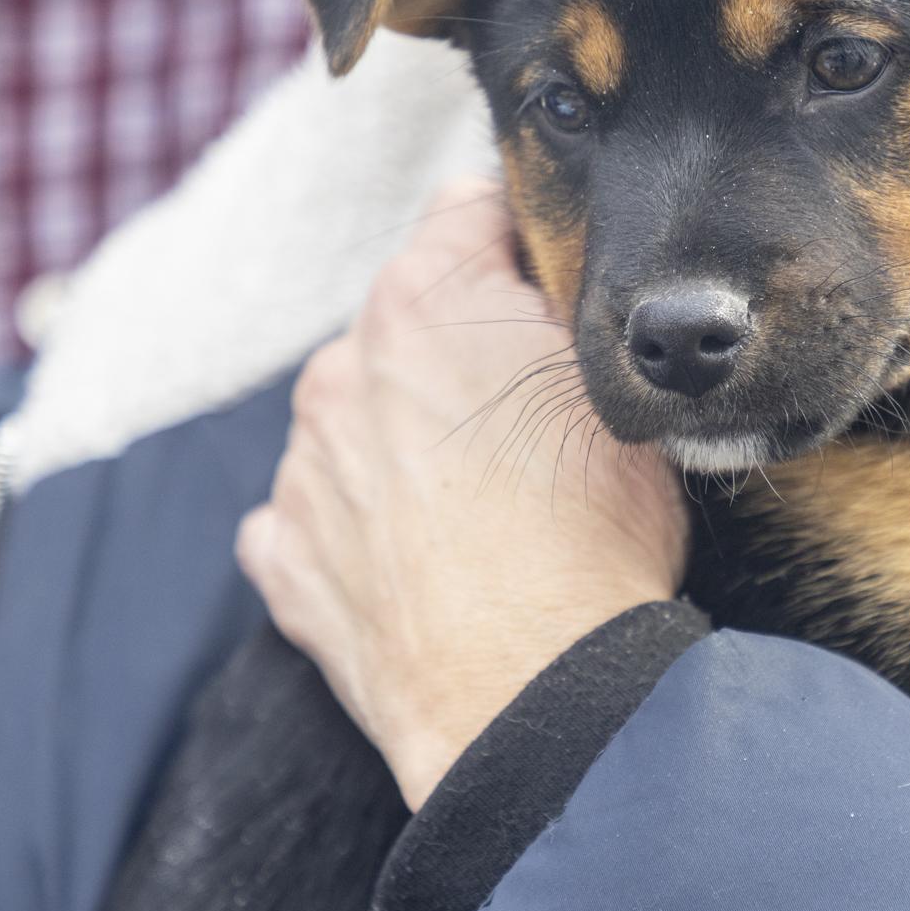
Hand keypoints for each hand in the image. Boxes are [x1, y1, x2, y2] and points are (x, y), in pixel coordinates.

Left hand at [239, 180, 686, 808]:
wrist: (532, 698)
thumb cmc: (595, 544)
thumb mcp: (625, 391)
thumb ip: (575, 309)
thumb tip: (563, 280)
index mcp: (424, 299)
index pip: (473, 212)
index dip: (530, 252)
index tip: (563, 304)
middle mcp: (343, 365)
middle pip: (413, 325)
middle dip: (464, 360)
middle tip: (536, 435)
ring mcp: (303, 464)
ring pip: (363, 421)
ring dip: (410, 447)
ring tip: (487, 517)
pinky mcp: (284, 555)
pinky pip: (317, 515)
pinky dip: (362, 531)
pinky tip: (427, 567)